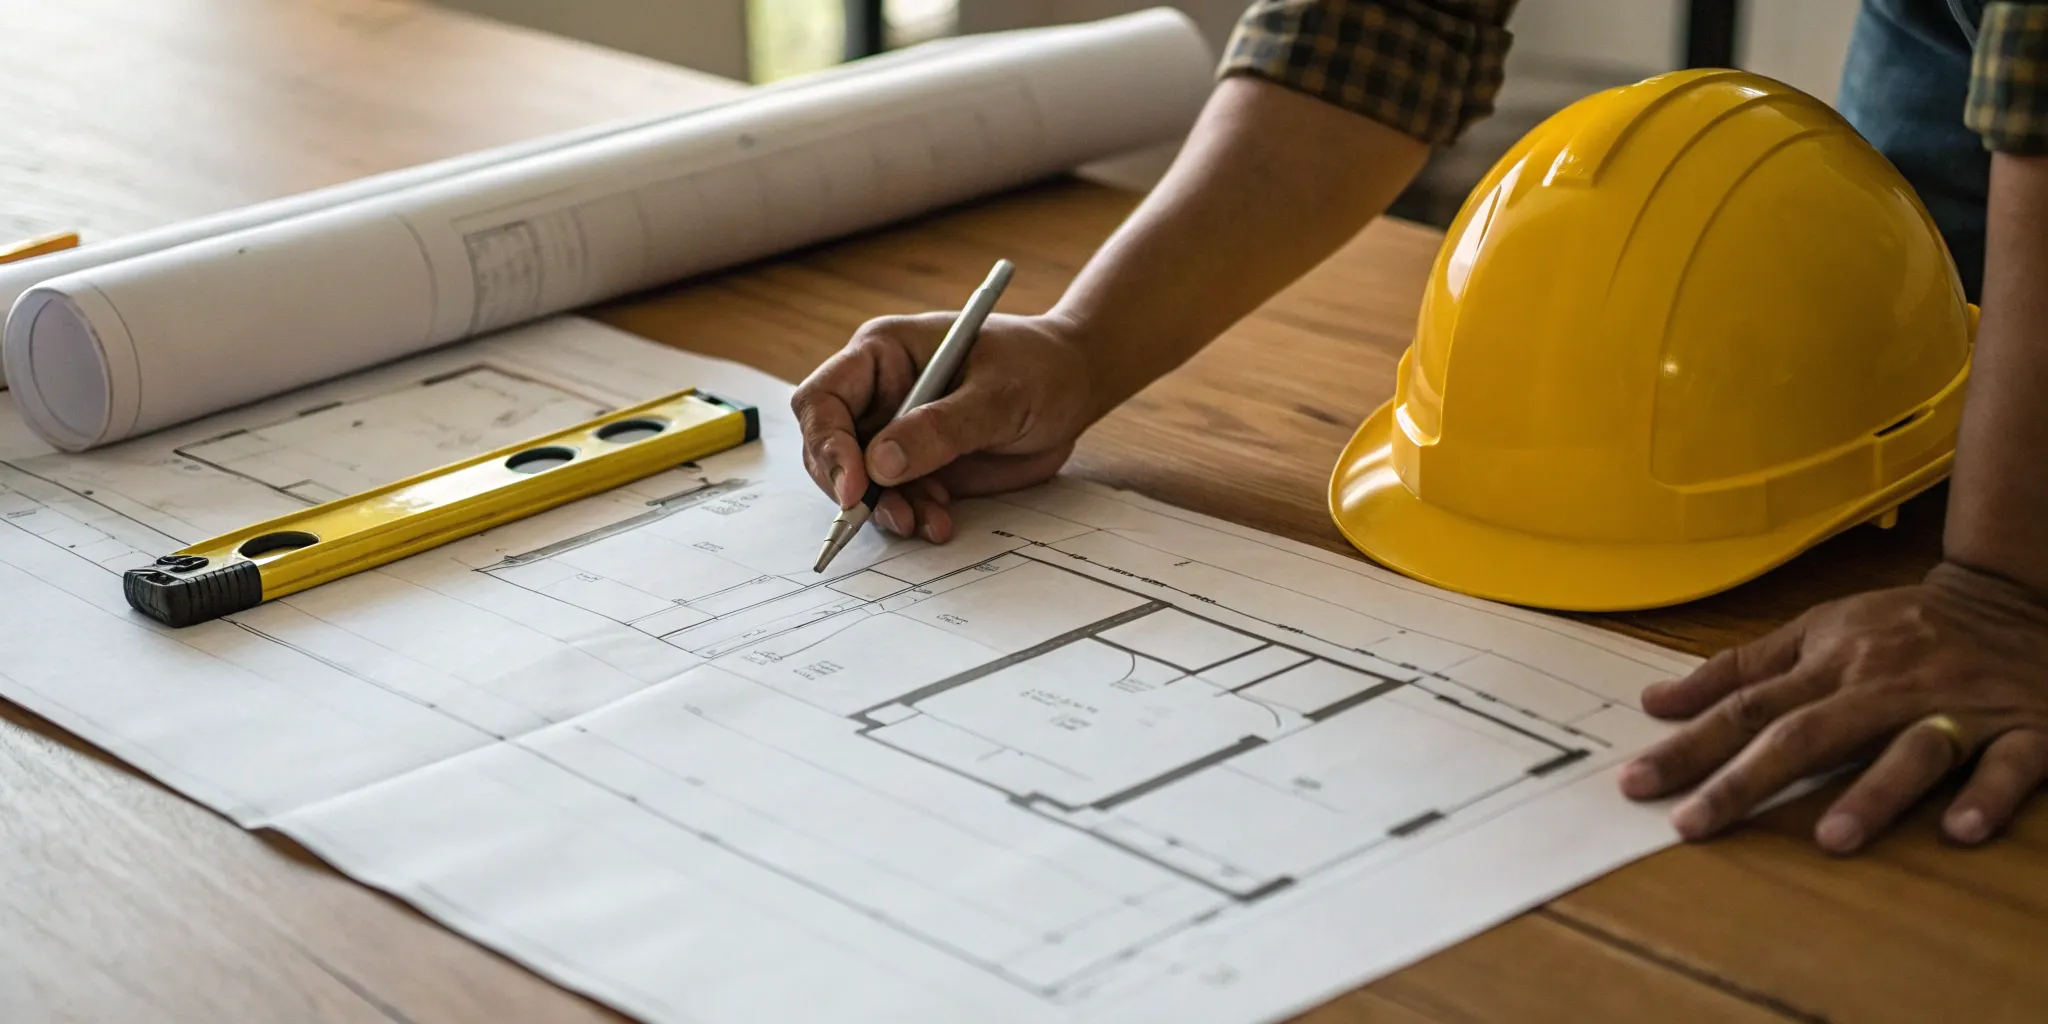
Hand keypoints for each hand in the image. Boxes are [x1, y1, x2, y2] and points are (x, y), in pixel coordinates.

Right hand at [790, 311, 1094, 541]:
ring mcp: (895, 432)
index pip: (823, 398)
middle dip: (852, 488)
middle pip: (829, 447)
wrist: (1074, 386)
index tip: (855, 485)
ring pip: (861, 483)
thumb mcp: (998, 394)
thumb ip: (940, 427)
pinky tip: (941, 521)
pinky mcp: (918, 465)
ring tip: (928, 521)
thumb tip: (878, 464)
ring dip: (887, 510)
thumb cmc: (1039, 367)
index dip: (827, 442)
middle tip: (893, 514)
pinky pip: (896, 499)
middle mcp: (878, 394)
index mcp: (882, 354)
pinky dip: (912, 516)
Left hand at [1620, 561, 2047, 852]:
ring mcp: (1956, 709)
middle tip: (1692, 824)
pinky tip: (1960, 829)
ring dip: (1873, 794)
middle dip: (1745, 781)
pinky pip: (2007, 765)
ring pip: (1911, 750)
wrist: (2014, 596)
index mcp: (1832, 664)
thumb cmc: (1902, 625)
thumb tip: (1656, 701)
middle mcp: (1885, 687)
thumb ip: (1739, 669)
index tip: (1637, 783)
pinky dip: (1986, 796)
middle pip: (1807, 735)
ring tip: (1830, 838)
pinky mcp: (2024, 731)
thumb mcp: (1819, 629)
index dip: (1689, 745)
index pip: (1746, 708)